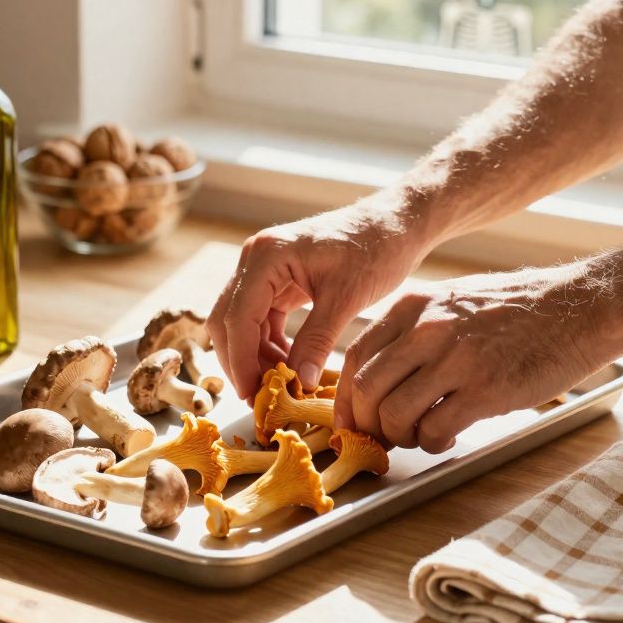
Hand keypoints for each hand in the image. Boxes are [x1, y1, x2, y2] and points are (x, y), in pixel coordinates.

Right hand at [208, 192, 428, 397]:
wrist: (394, 224)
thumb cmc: (375, 248)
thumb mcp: (347, 298)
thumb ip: (318, 341)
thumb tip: (301, 383)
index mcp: (266, 256)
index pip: (237, 318)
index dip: (240, 361)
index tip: (253, 394)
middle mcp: (255, 260)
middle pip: (227, 320)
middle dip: (240, 361)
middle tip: (261, 398)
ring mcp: (263, 270)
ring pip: (241, 323)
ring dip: (255, 356)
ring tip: (279, 386)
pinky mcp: (277, 281)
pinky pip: (261, 320)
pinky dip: (269, 345)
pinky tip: (290, 366)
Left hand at [334, 263, 612, 452]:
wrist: (579, 307)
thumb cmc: (516, 310)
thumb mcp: (451, 301)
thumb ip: (412, 331)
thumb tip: (378, 375)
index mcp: (412, 306)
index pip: (356, 358)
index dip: (347, 399)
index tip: (352, 421)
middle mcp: (426, 330)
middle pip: (367, 390)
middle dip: (367, 424)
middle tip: (382, 438)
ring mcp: (455, 360)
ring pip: (394, 414)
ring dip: (400, 437)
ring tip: (419, 436)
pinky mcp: (485, 389)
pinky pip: (434, 429)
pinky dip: (431, 443)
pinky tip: (446, 437)